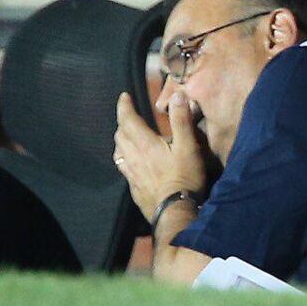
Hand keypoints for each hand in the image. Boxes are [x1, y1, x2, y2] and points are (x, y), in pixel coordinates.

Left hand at [113, 91, 206, 220]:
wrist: (174, 210)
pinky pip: (122, 166)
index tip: (124, 96)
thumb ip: (182, 120)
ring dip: (121, 139)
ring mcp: (131, 173)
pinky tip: (132, 161)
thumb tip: (178, 95)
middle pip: (120, 134)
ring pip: (118, 150)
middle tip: (130, 115)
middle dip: (123, 121)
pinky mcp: (133, 186)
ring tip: (128, 135)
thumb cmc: (184, 177)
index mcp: (144, 143)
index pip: (127, 119)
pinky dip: (124, 156)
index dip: (124, 106)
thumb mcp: (188, 146)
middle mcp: (132, 156)